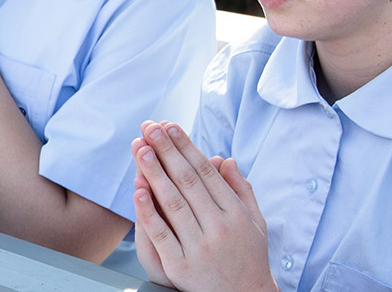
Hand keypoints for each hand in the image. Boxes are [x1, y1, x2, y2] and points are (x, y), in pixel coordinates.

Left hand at [132, 122, 274, 291]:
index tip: (169, 126)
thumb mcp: (254, 222)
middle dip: (167, 151)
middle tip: (149, 127)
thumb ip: (241, 190)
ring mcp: (200, 247)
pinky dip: (149, 212)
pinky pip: (162, 235)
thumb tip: (225, 159)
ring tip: (141, 149)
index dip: (185, 147)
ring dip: (155, 174)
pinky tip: (138, 190)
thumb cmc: (248, 257)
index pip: (205, 172)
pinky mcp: (181, 266)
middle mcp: (219, 227)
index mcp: (235, 213)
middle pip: (187, 182)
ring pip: (173, 204)